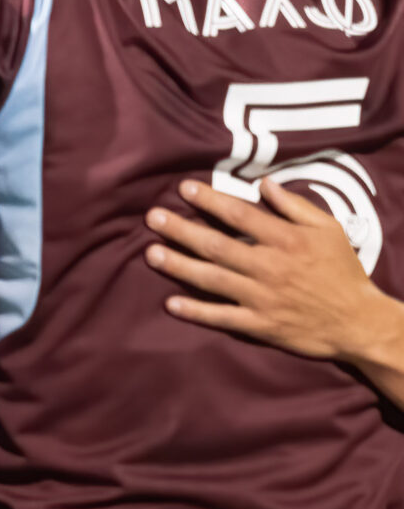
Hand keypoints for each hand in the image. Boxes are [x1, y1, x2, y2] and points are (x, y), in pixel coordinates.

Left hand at [145, 178, 386, 361]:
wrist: (358, 322)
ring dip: (179, 265)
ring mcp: (262, 297)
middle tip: (152, 218)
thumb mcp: (329, 230)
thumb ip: (295, 206)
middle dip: (181, 230)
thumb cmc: (342, 271)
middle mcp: (270, 266)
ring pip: (212, 278)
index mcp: (287, 240)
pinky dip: (195, 311)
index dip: (209, 200)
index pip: (240, 214)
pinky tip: (170, 303)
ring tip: (150, 253)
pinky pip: (221, 317)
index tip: (183, 188)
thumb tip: (264, 184)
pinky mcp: (259, 324)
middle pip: (217, 244)